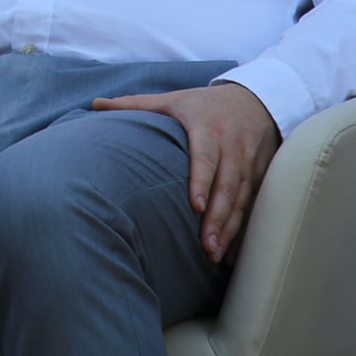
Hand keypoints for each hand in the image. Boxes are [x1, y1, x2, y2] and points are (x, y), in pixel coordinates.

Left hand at [93, 82, 281, 262]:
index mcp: (209, 129)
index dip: (202, 182)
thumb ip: (134, 104)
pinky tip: (231, 255)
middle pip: (227, 187)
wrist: (256, 99)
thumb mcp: (172, 100)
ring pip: (242, 201)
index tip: (195, 207)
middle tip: (205, 247)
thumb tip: (94, 104)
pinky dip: (244, 232)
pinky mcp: (261, 177)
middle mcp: (233, 148)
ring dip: (230, 230)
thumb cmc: (204, 104)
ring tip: (215, 255)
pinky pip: (254, 207)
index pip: (206, 158)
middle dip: (217, 218)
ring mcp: (250, 165)